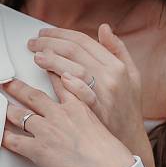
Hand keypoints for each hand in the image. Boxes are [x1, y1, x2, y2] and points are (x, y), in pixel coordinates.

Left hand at [0, 77, 135, 166]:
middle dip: (18, 87)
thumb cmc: (111, 154)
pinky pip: (15, 142)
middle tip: (7, 82)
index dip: (51, 72)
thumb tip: (89, 120)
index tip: (43, 64)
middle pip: (34, 96)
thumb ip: (94, 117)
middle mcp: (60, 115)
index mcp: (78, 107)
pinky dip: (5, 138)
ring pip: (21, 115)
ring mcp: (47, 131)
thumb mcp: (107, 125)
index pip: (62, 83)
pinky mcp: (38, 149)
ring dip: (7, 109)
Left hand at [26, 23, 149, 157]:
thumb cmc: (127, 106)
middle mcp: (110, 77)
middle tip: (33, 43)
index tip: (45, 33)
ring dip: (53, 60)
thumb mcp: (131, 74)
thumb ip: (118, 50)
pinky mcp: (96, 112)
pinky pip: (81, 95)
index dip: (61, 33)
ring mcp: (103, 94)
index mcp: (116, 65)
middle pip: (74, 51)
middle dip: (50, 43)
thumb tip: (104, 28)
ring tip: (36, 56)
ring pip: (74, 69)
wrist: (129, 138)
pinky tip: (56, 78)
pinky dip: (69, 84)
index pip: (83, 41)